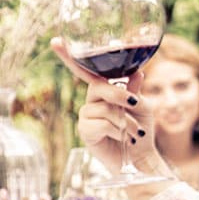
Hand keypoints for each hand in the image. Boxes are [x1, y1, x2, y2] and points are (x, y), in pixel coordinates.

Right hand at [51, 37, 165, 175]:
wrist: (139, 158)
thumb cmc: (140, 131)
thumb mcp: (143, 106)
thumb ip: (134, 89)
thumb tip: (137, 71)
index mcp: (103, 90)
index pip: (85, 70)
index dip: (69, 56)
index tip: (55, 41)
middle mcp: (91, 101)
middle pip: (98, 86)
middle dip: (119, 94)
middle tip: (134, 104)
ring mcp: (86, 116)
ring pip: (104, 108)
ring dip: (124, 120)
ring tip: (132, 132)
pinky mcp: (85, 131)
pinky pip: (102, 124)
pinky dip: (118, 131)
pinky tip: (122, 139)